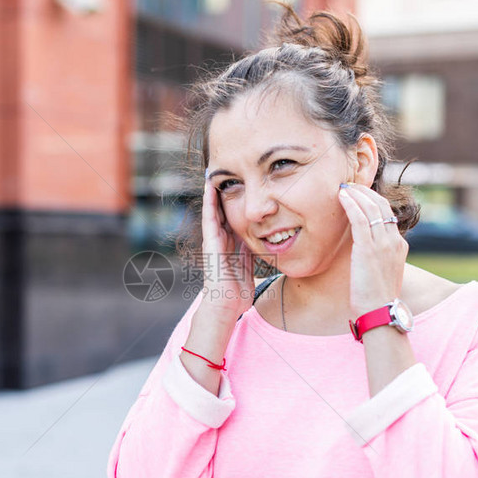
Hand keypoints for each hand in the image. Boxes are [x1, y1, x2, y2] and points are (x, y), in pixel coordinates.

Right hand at [198, 178, 256, 320]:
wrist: (225, 307)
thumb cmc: (237, 294)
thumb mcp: (251, 269)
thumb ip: (254, 257)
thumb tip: (268, 248)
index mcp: (233, 246)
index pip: (237, 218)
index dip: (240, 202)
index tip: (245, 185)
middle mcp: (223, 240)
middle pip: (225, 210)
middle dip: (227, 193)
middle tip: (230, 171)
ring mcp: (214, 241)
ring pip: (214, 210)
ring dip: (214, 191)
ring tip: (216, 171)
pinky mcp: (210, 242)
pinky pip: (209, 218)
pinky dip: (209, 202)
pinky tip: (209, 187)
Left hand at [337, 183, 407, 315]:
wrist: (379, 313)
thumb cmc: (375, 298)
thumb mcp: (380, 273)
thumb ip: (376, 257)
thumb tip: (362, 250)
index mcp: (399, 245)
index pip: (387, 213)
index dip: (372, 200)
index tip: (358, 194)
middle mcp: (394, 241)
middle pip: (381, 205)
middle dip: (364, 191)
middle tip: (348, 185)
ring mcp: (383, 244)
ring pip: (371, 208)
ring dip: (356, 194)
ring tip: (342, 188)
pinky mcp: (369, 249)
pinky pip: (360, 219)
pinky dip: (351, 204)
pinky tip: (342, 198)